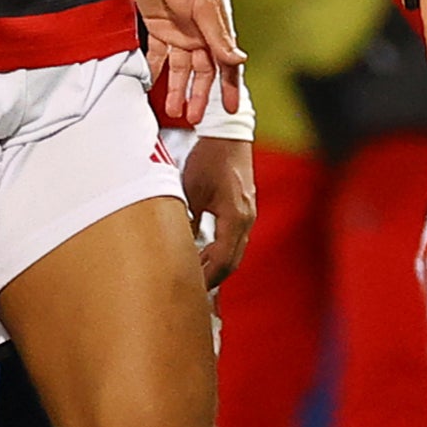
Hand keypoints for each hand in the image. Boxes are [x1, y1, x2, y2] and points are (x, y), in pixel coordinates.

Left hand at [133, 0, 243, 125]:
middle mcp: (198, 36)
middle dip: (198, 96)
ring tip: (172, 109)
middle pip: (201, 74)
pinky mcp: (157, 29)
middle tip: (194, 117)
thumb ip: (218, 37)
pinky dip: (154, 70)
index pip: (225, 66)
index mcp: (214, 32)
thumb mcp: (204, 8)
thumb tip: (238, 60)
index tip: (231, 108)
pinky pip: (156, 56)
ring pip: (179, 69)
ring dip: (176, 89)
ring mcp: (178, 34)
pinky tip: (150, 85)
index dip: (229, 88)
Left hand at [179, 135, 255, 286]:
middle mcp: (246, 220)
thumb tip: (178, 246)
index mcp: (234, 217)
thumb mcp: (190, 191)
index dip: (206, 277)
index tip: (190, 288)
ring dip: (215, 266)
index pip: (222, 260)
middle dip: (212, 278)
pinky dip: (220, 252)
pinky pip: (235, 240)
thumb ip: (187, 221)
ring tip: (193, 275)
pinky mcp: (244, 211)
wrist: (228, 136)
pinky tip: (203, 255)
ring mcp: (248, 216)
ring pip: (234, 252)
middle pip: (231, 261)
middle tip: (191, 290)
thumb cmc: (209, 159)